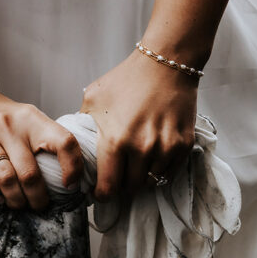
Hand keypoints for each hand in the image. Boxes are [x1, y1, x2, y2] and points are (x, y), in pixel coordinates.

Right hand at [0, 87, 83, 210]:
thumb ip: (48, 142)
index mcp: (32, 118)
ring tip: (19, 205)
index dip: (72, 167)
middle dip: (38, 198)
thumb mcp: (31, 120)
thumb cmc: (6, 120)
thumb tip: (72, 181)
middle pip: (30, 173)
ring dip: (15, 200)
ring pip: (5, 179)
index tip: (70, 185)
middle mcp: (8, 125)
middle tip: (39, 205)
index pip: (63, 141)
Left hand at [80, 50, 199, 199]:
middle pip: (130, 188)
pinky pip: (169, 173)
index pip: (107, 187)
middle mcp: (142, 148)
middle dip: (122, 186)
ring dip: (141, 178)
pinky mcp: (183, 145)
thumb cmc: (127, 79)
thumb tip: (73, 147)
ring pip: (150, 182)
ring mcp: (165, 148)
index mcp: (116, 140)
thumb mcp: (93, 98)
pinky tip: (152, 158)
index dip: (101, 194)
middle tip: (118, 177)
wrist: (167, 62)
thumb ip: (82, 125)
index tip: (100, 192)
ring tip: (135, 165)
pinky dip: (160, 170)